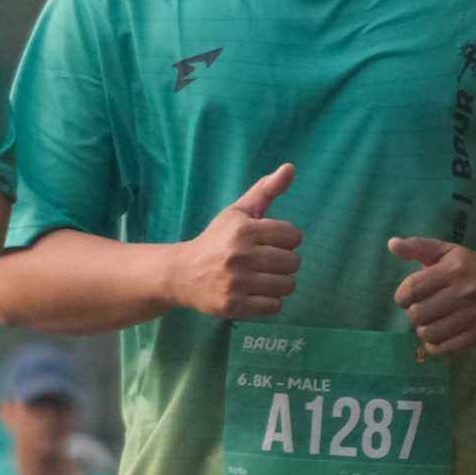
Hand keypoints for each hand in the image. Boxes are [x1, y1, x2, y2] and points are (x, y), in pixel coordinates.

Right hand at [166, 165, 300, 319]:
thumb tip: (290, 167)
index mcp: (244, 229)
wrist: (181, 273)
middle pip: (293, 262)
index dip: (286, 240)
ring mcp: (237, 283)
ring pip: (287, 286)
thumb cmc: (216, 240)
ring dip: (278, 283)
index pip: (294, 236)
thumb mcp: (237, 212)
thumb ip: (266, 190)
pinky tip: (254, 294)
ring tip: (260, 279)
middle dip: (283, 263)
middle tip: (264, 263)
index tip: (269, 242)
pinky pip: (275, 307)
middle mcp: (240, 255)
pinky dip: (270, 302)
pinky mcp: (234, 306)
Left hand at [387, 238, 475, 357]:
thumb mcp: (447, 251)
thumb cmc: (470, 267)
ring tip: (429, 321)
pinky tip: (437, 335)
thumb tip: (391, 244)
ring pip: (429, 333)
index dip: (401, 297)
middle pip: (418, 313)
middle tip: (421, 308)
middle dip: (413, 312)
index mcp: (454, 269)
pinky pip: (444, 348)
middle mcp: (464, 292)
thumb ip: (418, 247)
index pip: (412, 288)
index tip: (405, 298)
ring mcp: (472, 316)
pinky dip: (434, 345)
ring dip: (422, 329)